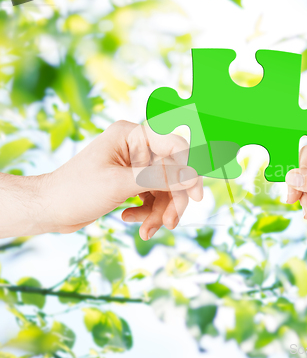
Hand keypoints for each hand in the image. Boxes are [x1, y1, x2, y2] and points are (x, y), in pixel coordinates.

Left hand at [41, 120, 202, 239]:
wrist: (50, 209)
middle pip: (173, 173)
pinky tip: (130, 218)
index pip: (174, 146)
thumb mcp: (120, 184)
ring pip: (166, 189)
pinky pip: (154, 197)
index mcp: (132, 135)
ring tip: (147, 231)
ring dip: (160, 212)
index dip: (189, 170)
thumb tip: (193, 176)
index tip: (197, 196)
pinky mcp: (133, 182)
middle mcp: (137, 147)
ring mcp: (136, 165)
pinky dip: (148, 212)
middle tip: (170, 224)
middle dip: (172, 200)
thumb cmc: (76, 191)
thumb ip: (159, 178)